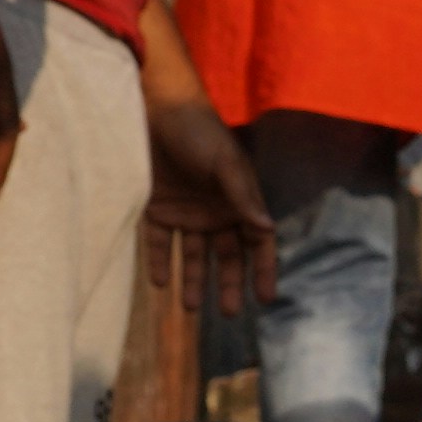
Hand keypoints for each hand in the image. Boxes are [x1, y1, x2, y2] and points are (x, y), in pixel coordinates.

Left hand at [142, 87, 271, 313]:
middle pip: (225, 256)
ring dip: (192, 281)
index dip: (263, 270)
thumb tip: (265, 230)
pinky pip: (159, 244)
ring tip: (190, 308)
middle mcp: (214, 211)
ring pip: (193, 256)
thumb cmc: (198, 130)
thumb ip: (243, 196)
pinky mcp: (155, 209)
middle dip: (228, 284)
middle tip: (228, 313)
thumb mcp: (225, 162)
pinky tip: (159, 283)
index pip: (257, 243)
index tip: (266, 299)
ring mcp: (185, 212)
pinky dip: (159, 263)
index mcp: (238, 201)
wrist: (154, 107)